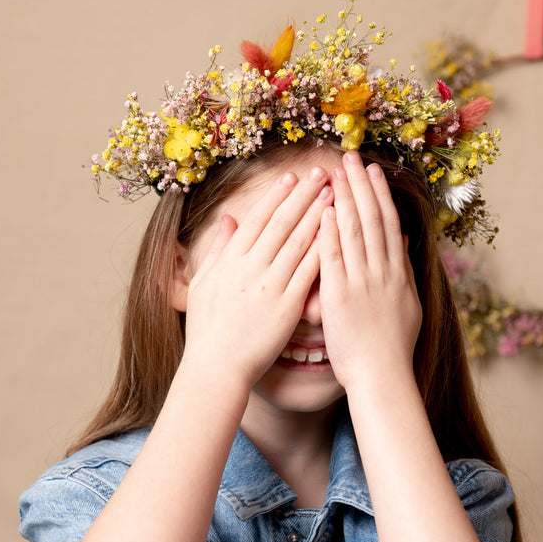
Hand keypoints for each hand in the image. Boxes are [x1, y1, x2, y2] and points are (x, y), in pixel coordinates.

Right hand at [179, 167, 332, 388]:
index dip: (277, 196)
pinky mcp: (287, 306)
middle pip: (282, 223)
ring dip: (319, 214)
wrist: (216, 368)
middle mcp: (250, 267)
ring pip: (299, 241)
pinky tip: (338, 234)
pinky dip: (324, 250)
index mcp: (230, 260)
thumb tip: (227, 219)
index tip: (292, 177)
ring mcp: (270, 285)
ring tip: (335, 194)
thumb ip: (217, 249)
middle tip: (322, 173)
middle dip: (304, 195)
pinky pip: (309, 272)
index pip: (258, 219)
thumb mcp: (203, 284)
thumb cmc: (207, 330)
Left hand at [319, 152, 421, 390]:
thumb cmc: (392, 347)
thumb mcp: (408, 304)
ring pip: (354, 231)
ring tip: (335, 171)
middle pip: (371, 219)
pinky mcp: (340, 296)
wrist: (383, 376)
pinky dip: (331, 232)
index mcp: (397, 272)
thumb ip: (404, 270)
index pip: (388, 223)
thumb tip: (402, 240)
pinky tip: (325, 209)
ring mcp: (362, 282)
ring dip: (345, 198)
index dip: (380, 194)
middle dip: (360, 185)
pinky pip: (335, 258)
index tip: (372, 169)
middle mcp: (382, 272)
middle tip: (350, 156)